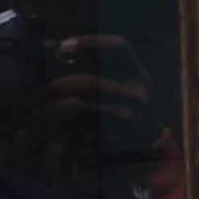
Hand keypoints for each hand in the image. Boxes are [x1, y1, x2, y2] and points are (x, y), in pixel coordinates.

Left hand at [49, 34, 159, 150]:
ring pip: (76, 107)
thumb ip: (100, 70)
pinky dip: (65, 134)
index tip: (63, 47)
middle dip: (60, 87)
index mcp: (139, 77)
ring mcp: (130, 121)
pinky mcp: (116, 144)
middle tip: (51, 92)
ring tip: (56, 115)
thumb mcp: (123, 89)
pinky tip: (67, 136)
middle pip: (86, 82)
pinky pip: (76, 134)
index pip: (118, 48)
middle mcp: (139, 95)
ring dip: (57, 111)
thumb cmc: (125, 115)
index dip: (90, 42)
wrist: (147, 156)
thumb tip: (63, 48)